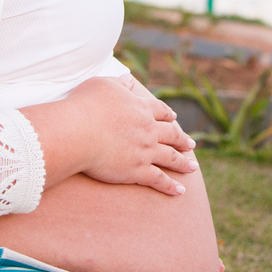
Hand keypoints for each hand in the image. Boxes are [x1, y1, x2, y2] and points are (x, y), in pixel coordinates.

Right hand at [70, 75, 197, 195]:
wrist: (78, 132)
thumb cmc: (85, 106)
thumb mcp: (102, 85)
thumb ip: (118, 83)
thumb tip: (129, 79)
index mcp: (140, 108)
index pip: (159, 111)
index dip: (168, 115)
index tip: (174, 119)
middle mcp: (147, 129)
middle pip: (170, 134)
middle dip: (182, 139)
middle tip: (191, 144)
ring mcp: (145, 151)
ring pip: (170, 157)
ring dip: (183, 163)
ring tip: (193, 167)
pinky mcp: (137, 171)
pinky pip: (159, 179)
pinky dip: (171, 186)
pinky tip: (180, 191)